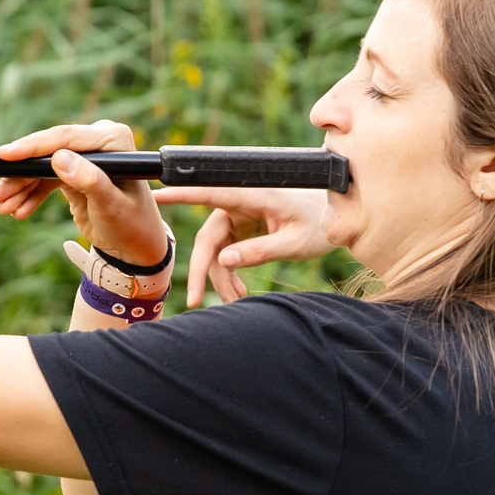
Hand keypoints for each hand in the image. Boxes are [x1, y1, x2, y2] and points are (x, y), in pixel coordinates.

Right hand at [0, 120, 173, 268]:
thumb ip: (90, 182)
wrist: (135, 247)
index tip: (4, 155)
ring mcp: (85, 156)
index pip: (66, 138)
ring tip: (3, 207)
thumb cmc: (131, 225)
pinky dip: (30, 195)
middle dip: (20, 175)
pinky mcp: (74, 171)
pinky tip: (17, 210)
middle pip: (48, 152)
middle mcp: (98, 142)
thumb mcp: (111, 207)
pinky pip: (44, 179)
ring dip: (20, 187)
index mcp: (113, 140)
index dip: (32, 147)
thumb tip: (60, 159)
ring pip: (42, 167)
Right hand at [149, 186, 330, 305]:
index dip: (183, 195)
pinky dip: (229, 273)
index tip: (159, 195)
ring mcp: (239, 215)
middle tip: (195, 301)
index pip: (211, 193)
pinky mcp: (241, 227)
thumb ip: (261, 250)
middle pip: (208, 238)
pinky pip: (225, 252)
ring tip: (236, 301)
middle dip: (202, 272)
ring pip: (215, 250)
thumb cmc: (318, 224)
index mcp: (254, 196)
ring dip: (220, 278)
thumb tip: (225, 261)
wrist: (334, 218)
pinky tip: (239, 292)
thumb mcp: (294, 242)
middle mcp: (241, 202)